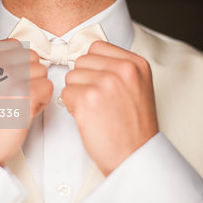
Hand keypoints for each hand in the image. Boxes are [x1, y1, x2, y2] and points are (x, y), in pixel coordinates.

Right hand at [0, 39, 52, 166]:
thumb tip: (27, 52)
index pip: (16, 45)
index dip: (18, 66)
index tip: (4, 84)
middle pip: (32, 57)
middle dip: (29, 76)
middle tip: (11, 97)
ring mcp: (7, 77)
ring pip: (42, 71)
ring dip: (36, 89)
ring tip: (16, 104)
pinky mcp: (24, 94)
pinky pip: (48, 87)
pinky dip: (41, 102)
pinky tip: (24, 112)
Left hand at [62, 40, 158, 175]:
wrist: (135, 156)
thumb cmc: (134, 126)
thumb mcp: (138, 86)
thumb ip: (117, 68)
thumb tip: (87, 56)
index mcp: (136, 63)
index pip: (96, 47)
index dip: (92, 66)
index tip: (99, 82)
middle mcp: (123, 69)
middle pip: (81, 61)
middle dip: (84, 80)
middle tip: (99, 100)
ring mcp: (105, 83)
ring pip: (71, 76)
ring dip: (77, 93)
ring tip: (95, 109)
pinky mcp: (88, 99)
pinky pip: (65, 93)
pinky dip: (71, 106)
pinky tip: (89, 117)